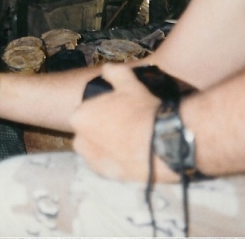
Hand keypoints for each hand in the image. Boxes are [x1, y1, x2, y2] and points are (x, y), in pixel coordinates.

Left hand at [70, 64, 177, 182]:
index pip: (86, 115)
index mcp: (80, 115)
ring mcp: (92, 160)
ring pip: (96, 151)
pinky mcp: (107, 176)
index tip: (118, 115)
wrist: (164, 141)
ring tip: (128, 143)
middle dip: (102, 131)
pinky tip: (130, 156)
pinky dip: (115, 162)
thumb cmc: (144, 110)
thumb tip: (107, 68)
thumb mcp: (130, 84)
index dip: (103, 114)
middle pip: (89, 134)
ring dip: (106, 147)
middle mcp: (80, 139)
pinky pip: (106, 167)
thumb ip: (114, 73)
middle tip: (124, 129)